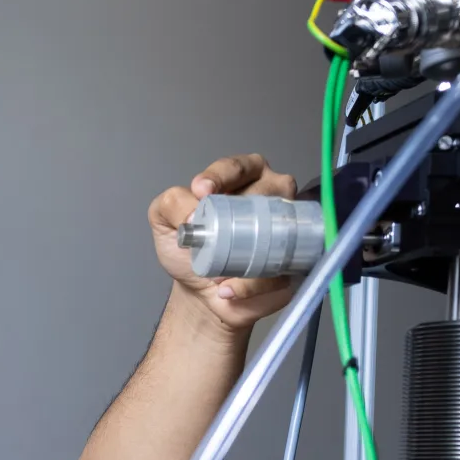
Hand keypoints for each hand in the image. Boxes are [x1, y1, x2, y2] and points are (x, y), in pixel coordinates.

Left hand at [149, 153, 299, 332]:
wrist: (200, 293)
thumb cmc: (188, 250)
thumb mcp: (165, 223)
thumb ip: (171, 205)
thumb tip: (194, 211)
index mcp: (241, 180)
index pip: (238, 166)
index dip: (222, 175)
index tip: (202, 192)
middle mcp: (270, 196)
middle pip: (273, 186)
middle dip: (241, 209)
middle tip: (212, 235)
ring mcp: (288, 228)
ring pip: (285, 224)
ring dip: (250, 249)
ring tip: (217, 272)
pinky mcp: (294, 262)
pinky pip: (281, 270)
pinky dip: (252, 283)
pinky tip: (228, 290)